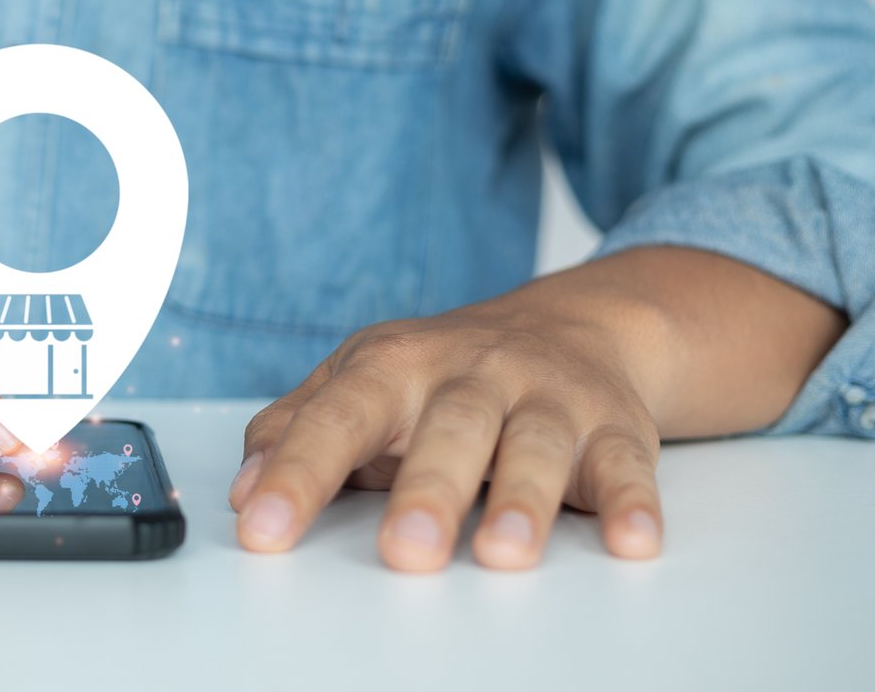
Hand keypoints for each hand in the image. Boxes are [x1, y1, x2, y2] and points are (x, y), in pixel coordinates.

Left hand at [228, 293, 665, 570]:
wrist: (577, 322)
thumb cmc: (445, 371)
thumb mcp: (360, 382)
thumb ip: (297, 430)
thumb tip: (241, 490)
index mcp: (394, 367)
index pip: (337, 418)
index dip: (297, 473)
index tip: (261, 531)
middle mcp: (473, 375)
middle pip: (448, 429)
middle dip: (426, 490)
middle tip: (402, 551)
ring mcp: (547, 398)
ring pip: (536, 444)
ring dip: (523, 499)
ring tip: (502, 552)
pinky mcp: (616, 429)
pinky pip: (627, 465)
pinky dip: (633, 502)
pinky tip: (630, 540)